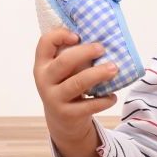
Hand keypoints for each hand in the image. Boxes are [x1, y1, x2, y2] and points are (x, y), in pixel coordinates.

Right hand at [33, 28, 116, 156]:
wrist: (62, 121)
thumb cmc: (67, 87)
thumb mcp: (64, 72)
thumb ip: (73, 58)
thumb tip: (101, 40)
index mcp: (42, 65)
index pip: (44, 43)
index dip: (59, 36)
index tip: (77, 35)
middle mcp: (44, 80)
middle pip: (64, 62)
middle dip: (85, 53)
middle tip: (102, 48)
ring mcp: (54, 98)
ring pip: (78, 83)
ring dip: (98, 74)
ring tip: (114, 69)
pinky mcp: (67, 114)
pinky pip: (89, 105)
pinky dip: (104, 100)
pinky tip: (113, 96)